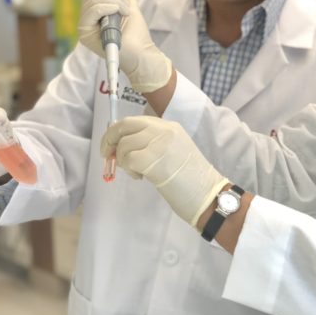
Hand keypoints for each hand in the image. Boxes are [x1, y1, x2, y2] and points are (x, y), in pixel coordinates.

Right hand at [77, 0, 172, 93]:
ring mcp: (84, 25)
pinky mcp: (85, 33)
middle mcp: (86, 18)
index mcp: (95, 11)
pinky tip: (121, 14)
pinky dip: (110, 6)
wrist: (142, 54)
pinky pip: (94, 9)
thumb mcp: (130, 8)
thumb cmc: (137, 36)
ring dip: (115, 1)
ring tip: (126, 13)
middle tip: (126, 6)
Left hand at [101, 116, 227, 226]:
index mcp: (169, 126)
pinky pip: (128, 160)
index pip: (134, 120)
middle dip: (110, 140)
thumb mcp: (174, 151)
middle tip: (107, 155)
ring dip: (123, 161)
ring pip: (124, 145)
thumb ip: (152, 144)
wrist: (207, 194)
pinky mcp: (153, 160)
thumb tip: (122, 146)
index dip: (117, 131)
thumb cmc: (192, 178)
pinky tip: (140, 177)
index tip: (111, 144)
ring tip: (137, 173)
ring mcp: (159, 143)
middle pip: (124, 126)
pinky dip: (128, 170)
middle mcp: (164, 130)